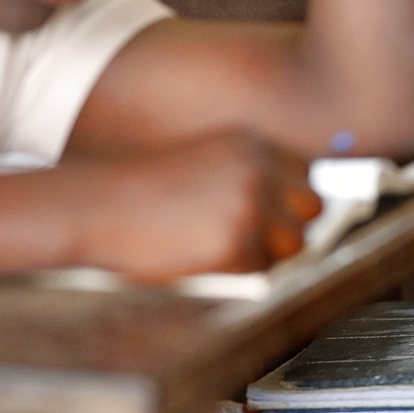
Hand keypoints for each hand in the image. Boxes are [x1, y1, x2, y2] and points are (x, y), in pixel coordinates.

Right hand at [65, 132, 320, 281]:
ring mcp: (251, 205)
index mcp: (253, 143)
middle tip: (250, 236)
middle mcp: (259, 168)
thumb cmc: (149, 188)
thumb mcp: (208, 160)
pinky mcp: (236, 242)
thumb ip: (252, 173)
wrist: (101, 205)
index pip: (308, 174)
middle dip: (290, 226)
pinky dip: (240, 269)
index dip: (291, 199)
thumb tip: (304, 205)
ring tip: (222, 246)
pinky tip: (202, 256)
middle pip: (313, 207)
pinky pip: (262, 268)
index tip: (270, 212)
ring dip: (268, 251)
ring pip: (295, 243)